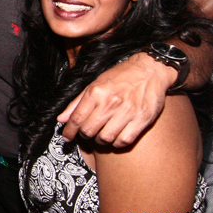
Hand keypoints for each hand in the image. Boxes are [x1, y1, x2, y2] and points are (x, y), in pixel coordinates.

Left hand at [58, 53, 175, 146]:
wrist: (151, 69)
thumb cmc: (122, 76)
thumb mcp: (96, 84)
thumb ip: (77, 102)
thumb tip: (62, 118)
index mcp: (96, 92)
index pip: (77, 118)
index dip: (69, 131)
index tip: (67, 137)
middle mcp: (110, 102)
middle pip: (89, 130)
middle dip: (85, 135)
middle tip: (87, 133)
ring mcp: (127, 111)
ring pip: (105, 138)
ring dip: (100, 140)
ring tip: (101, 135)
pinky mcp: (142, 119)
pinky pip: (124, 140)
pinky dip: (117, 143)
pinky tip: (115, 137)